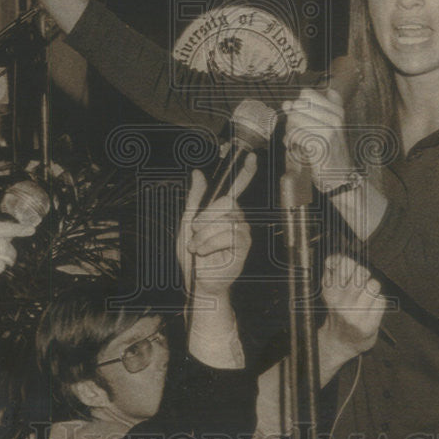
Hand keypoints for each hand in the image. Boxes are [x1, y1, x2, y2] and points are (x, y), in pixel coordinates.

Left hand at [177, 153, 256, 295]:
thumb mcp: (187, 222)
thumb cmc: (193, 254)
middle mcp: (237, 218)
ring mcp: (242, 232)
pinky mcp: (244, 247)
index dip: (245, 172)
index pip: (237, 188)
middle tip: (194, 233)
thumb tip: (198, 173)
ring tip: (198, 247)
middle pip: (226, 202)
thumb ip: (195, 198)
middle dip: (205, 217)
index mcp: (224, 211)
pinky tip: (205, 253)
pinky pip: (229, 235)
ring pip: (224, 220)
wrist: (196, 281)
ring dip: (203, 235)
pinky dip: (210, 244)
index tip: (251, 157)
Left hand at [282, 87, 353, 192]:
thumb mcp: (328, 127)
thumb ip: (309, 112)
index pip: (306, 93)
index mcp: (337, 110)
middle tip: (295, 130)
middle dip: (291, 118)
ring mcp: (329, 130)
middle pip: (297, 105)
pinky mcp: (320, 144)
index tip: (301, 117)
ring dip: (289, 130)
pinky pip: (294, 134)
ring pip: (293, 119)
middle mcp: (335, 118)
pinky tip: (293, 147)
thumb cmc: (329, 151)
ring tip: (294, 139)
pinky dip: (289, 141)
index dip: (297, 104)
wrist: (340, 176)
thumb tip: (286, 103)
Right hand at [321, 254, 385, 360]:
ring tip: (366, 296)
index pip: (343, 262)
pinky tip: (371, 309)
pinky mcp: (368, 325)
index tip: (350, 268)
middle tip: (361, 282)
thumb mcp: (329, 292)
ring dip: (373, 288)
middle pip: (361, 271)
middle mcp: (340, 302)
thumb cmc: (337, 313)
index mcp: (329, 291)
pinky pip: (381, 301)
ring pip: (373, 284)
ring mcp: (354, 314)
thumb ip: (334, 273)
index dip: (350, 262)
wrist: (337, 344)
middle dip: (364, 273)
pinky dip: (379, 302)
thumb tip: (340, 256)